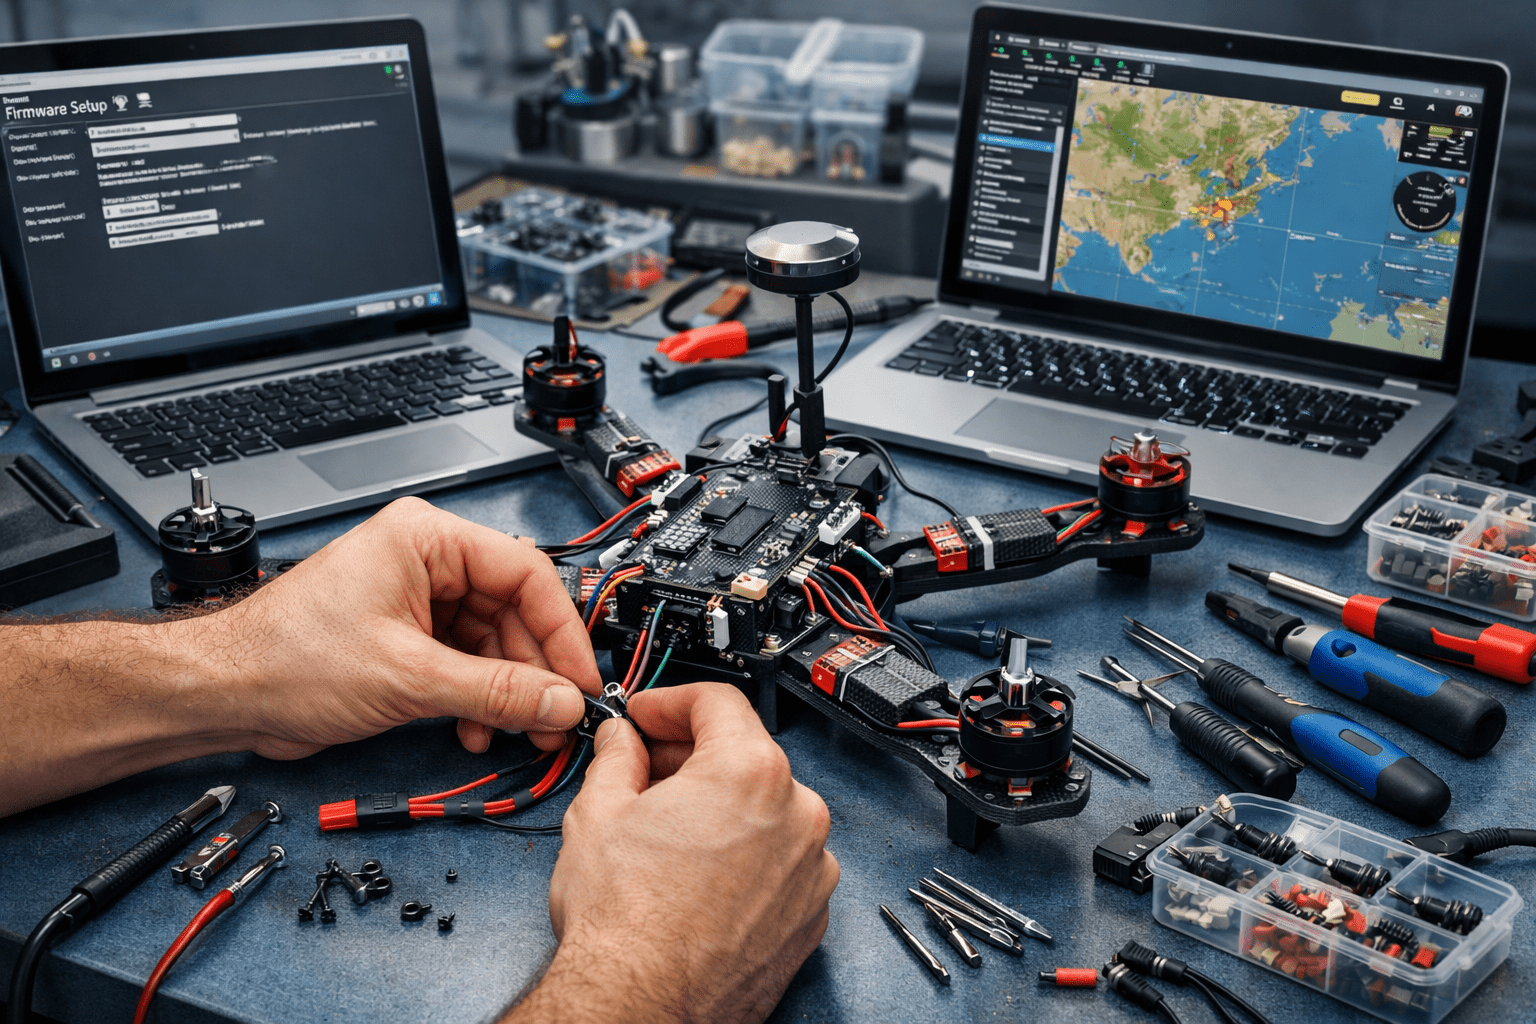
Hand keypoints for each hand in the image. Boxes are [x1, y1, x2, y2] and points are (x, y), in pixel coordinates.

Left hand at [197, 497, 601, 757]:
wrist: (224, 695)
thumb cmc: (284, 657)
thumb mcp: (408, 678)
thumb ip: (496, 692)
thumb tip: (558, 701)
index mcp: (427, 538)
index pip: (526, 574)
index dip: (561, 630)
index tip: (579, 678)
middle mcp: (427, 562)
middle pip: (515, 612)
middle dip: (536, 672)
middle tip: (558, 717)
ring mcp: (418, 601)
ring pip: (495, 645)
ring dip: (508, 694)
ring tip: (520, 733)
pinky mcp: (408, 639)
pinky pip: (467, 665)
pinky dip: (478, 700)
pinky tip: (477, 730)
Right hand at [509, 683, 837, 1023]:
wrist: (641, 1008)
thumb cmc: (625, 927)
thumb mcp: (599, 814)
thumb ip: (616, 759)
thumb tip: (621, 742)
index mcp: (751, 773)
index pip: (718, 703)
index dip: (671, 702)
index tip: (647, 716)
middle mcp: (798, 815)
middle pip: (745, 756)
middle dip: (692, 757)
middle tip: (644, 771)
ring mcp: (811, 869)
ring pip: (766, 811)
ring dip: (722, 809)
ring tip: (667, 833)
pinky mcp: (811, 915)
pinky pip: (780, 862)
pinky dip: (746, 857)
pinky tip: (699, 875)